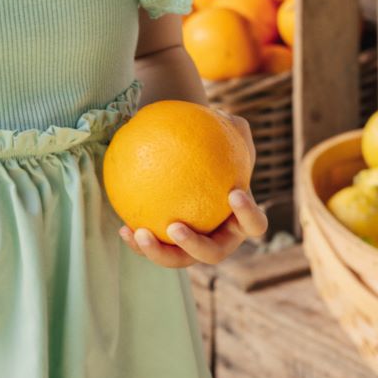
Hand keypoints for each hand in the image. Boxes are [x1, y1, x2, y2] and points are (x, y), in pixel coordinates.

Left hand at [118, 114, 268, 267]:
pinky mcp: (168, 246)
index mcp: (241, 219)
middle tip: (175, 227)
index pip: (254, 223)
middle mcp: (220, 238)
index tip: (233, 193)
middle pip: (213, 254)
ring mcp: (193, 246)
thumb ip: (230, 126)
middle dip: (195, 246)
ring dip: (159, 253)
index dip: (249, 214)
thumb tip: (223, 119)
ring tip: (141, 233)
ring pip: (179, 259)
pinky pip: (154, 248)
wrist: (189, 156)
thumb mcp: (226, 128)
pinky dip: (138, 243)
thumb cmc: (212, 142)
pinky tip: (123, 228)